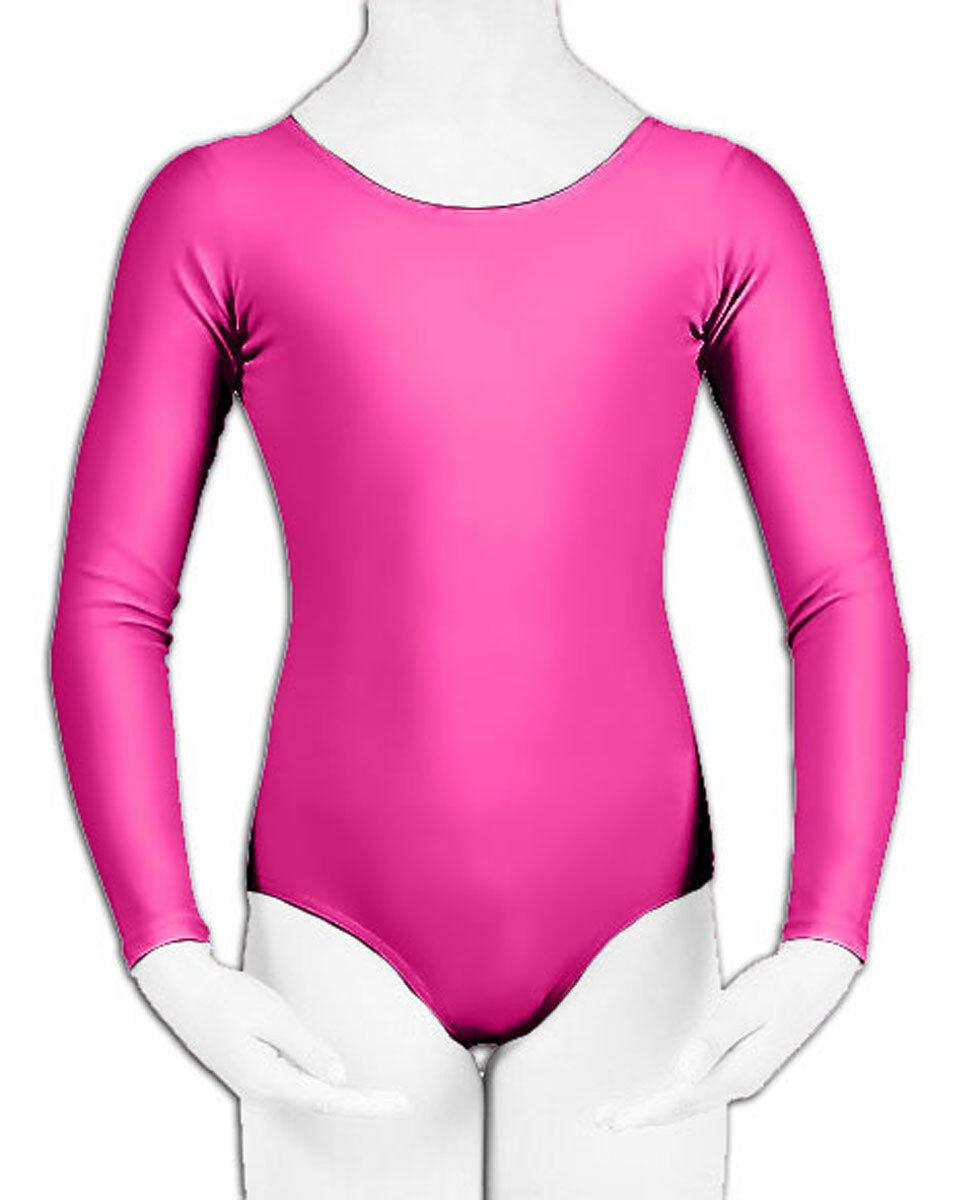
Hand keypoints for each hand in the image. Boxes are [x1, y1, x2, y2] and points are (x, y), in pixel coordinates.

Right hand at [132, 940, 410, 1116]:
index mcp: (266, 1079)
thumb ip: (308, 1048)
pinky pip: (296, 1084)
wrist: (183, 991)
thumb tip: (338, 1077)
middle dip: (360, 1103)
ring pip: (309, 1095)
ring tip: (378, 1098)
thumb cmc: (226, 997)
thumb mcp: (274, 1016)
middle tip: (399, 1101)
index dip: (366, 1103)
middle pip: (321, 1102)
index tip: (398, 1105)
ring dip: (341, 1096)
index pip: (328, 1098)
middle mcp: (262, 1090)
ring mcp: (256, 1084)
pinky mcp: (254, 1072)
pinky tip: (336, 1081)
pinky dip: (321, 1085)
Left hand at [594, 937, 860, 1130]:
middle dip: (644, 1115)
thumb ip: (713, 1039)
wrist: (816, 978)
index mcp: (739, 1073)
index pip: (683, 1099)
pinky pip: (701, 1088)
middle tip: (604, 1120)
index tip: (617, 1120)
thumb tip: (684, 1072)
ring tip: (622, 1111)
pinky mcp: (742, 1064)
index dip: (648, 1111)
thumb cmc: (779, 986)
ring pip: (691, 1099)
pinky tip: (663, 1091)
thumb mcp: (743, 1006)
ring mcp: (742, 1074)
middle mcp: (740, 1081)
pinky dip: (675, 1094)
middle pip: (684, 1106)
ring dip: (657, 1106)